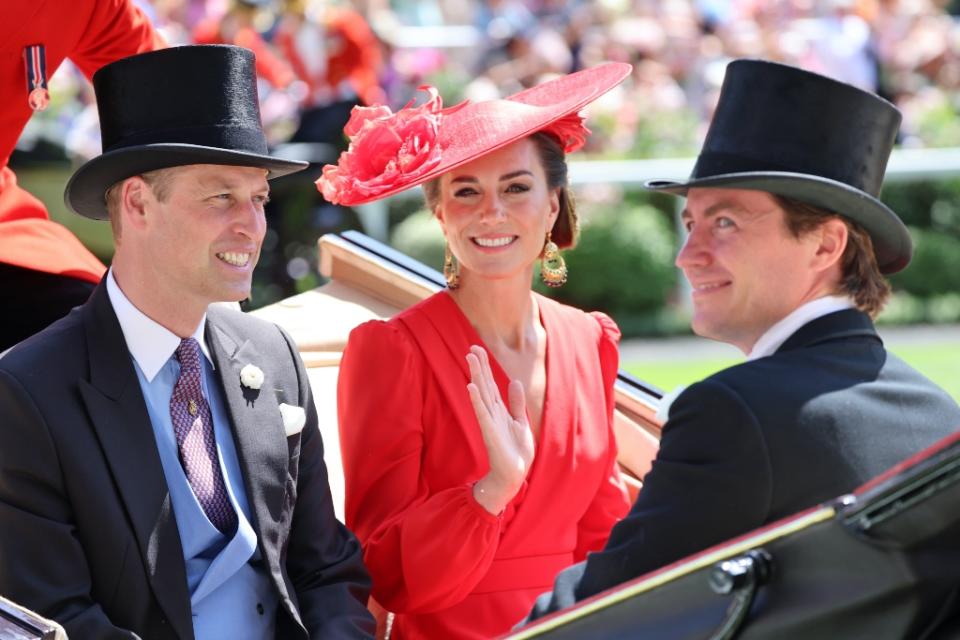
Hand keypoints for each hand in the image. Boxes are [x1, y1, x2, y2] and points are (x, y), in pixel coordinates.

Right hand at [466, 345, 534, 514]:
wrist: (513, 474)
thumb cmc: (515, 450)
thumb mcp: (520, 421)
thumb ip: (516, 402)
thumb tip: (514, 381)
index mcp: (499, 409)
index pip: (490, 383)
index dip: (484, 366)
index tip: (477, 349)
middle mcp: (492, 412)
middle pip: (484, 384)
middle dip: (479, 366)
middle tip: (471, 347)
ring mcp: (489, 421)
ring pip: (482, 393)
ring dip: (476, 376)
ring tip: (470, 359)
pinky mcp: (489, 431)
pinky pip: (482, 412)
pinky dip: (477, 399)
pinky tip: (471, 387)